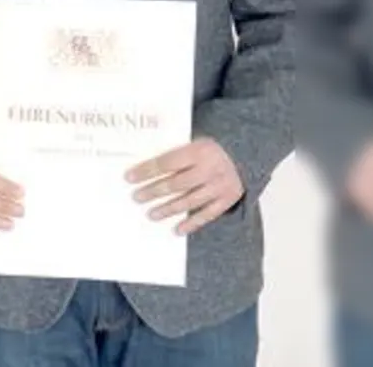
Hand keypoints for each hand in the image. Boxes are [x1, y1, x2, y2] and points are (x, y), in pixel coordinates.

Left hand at [127, 137, 243, 235]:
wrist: (243, 154)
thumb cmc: (208, 150)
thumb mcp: (192, 144)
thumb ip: (174, 155)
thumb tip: (143, 170)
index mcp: (199, 151)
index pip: (167, 162)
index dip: (147, 171)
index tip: (129, 177)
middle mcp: (211, 169)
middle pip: (177, 184)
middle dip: (154, 191)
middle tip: (137, 197)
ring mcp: (221, 186)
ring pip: (190, 201)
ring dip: (168, 209)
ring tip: (151, 214)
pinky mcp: (228, 200)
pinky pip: (207, 215)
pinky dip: (192, 223)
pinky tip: (177, 229)